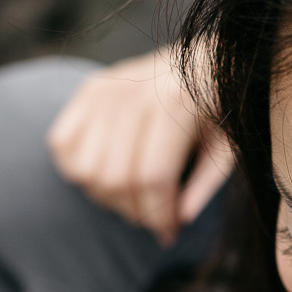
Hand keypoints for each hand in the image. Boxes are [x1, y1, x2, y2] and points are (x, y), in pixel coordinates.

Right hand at [45, 46, 234, 246]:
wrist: (210, 57)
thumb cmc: (223, 107)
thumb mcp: (229, 145)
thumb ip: (206, 184)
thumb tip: (178, 221)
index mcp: (177, 102)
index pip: (153, 178)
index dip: (159, 216)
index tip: (170, 233)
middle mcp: (135, 93)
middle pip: (116, 178)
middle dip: (135, 213)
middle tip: (153, 219)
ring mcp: (107, 89)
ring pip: (85, 168)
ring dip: (106, 197)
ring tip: (132, 198)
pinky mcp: (90, 89)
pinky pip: (62, 145)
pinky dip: (76, 170)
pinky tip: (106, 174)